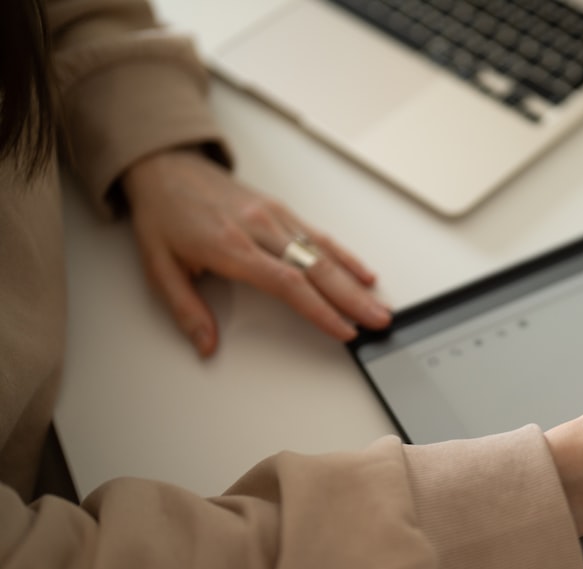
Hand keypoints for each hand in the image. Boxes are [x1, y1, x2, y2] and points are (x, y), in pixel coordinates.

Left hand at [120, 149, 392, 356]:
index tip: (343, 330)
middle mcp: (259, 228)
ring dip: (355, 281)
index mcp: (230, 246)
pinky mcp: (281, 209)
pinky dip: (345, 255)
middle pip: (317, 269)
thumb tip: (205, 343)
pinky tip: (363, 272)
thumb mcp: (158, 267)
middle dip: (353, 300)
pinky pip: (319, 234)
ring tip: (379, 304)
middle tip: (378, 321)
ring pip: (324, 252)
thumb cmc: (163, 213)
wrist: (164, 164)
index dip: (319, 310)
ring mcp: (274, 216)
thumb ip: (185, 309)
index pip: (287, 283)